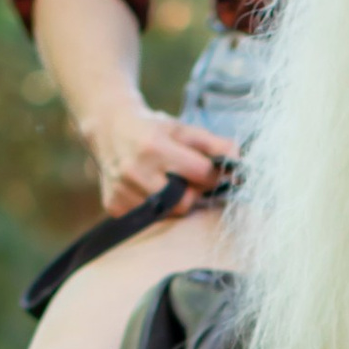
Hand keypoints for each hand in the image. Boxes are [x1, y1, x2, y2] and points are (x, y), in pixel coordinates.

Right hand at [80, 99, 239, 218]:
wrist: (109, 128)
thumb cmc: (153, 129)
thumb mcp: (183, 129)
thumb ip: (214, 144)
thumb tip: (239, 161)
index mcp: (154, 148)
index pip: (200, 174)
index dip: (211, 175)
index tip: (209, 172)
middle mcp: (135, 172)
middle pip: (183, 202)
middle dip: (192, 193)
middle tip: (188, 181)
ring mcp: (122, 191)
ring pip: (166, 214)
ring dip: (173, 203)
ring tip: (168, 184)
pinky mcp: (114, 205)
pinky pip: (147, 219)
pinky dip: (154, 209)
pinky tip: (149, 191)